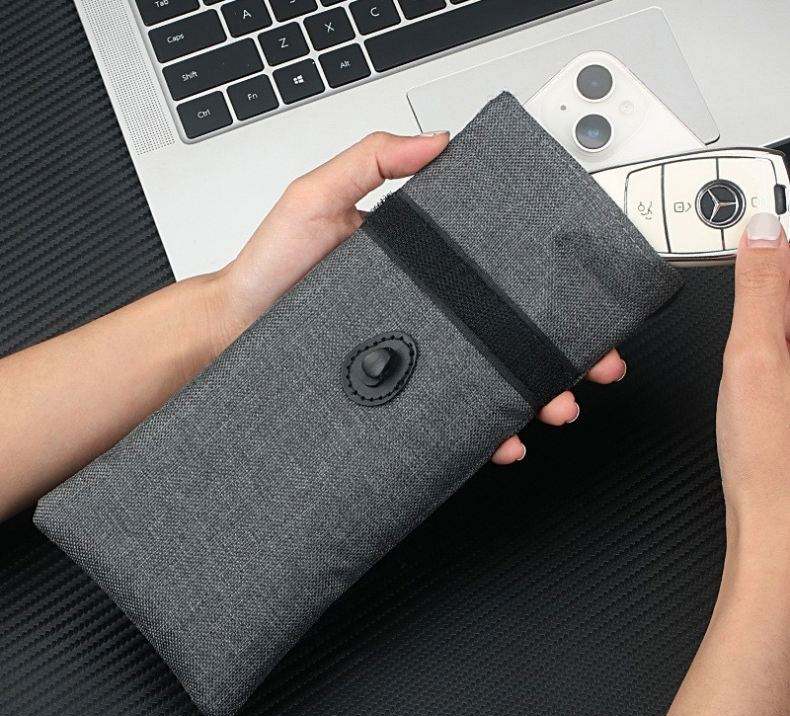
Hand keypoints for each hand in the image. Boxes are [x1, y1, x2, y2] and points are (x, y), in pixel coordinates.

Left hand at [215, 131, 626, 462]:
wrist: (234, 335)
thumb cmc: (272, 271)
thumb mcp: (317, 198)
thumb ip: (371, 161)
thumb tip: (436, 141)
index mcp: (422, 264)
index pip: (497, 273)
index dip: (544, 287)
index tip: (580, 298)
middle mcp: (428, 311)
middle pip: (508, 331)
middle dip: (562, 350)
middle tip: (595, 364)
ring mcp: (419, 355)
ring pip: (492, 378)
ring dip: (534, 394)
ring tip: (555, 405)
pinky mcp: (401, 393)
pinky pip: (452, 416)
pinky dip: (484, 432)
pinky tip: (500, 441)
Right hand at [633, 213, 789, 715]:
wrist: (779, 526)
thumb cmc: (769, 458)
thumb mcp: (753, 357)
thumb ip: (761, 289)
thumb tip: (762, 230)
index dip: (783, 234)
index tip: (764, 209)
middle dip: (777, 263)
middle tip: (756, 235)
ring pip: (788, 321)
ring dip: (775, 293)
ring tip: (758, 269)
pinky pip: (786, 343)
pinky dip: (776, 327)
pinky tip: (762, 327)